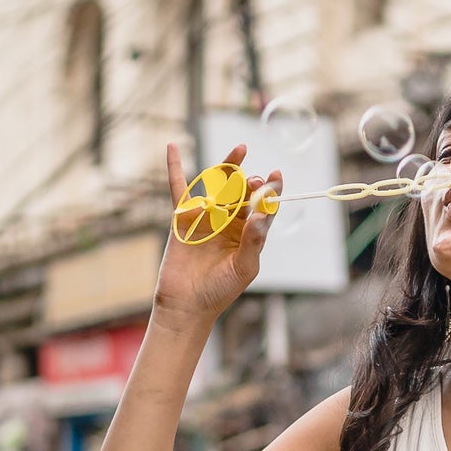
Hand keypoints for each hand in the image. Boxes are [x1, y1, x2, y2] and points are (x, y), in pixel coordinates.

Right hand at [156, 141, 280, 325]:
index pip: (264, 207)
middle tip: (255, 180)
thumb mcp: (244, 267)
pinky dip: (175, 168)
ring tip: (241, 150)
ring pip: (218, 185)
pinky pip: (179, 189)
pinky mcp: (183, 217)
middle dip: (251, 182)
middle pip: (243, 192)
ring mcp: (206, 216)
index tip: (277, 177)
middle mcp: (229, 221)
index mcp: (249, 233)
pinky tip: (173, 146)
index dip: (271, 191)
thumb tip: (263, 214)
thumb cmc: (220, 291)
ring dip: (229, 167)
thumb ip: (253, 240)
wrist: (187, 304)